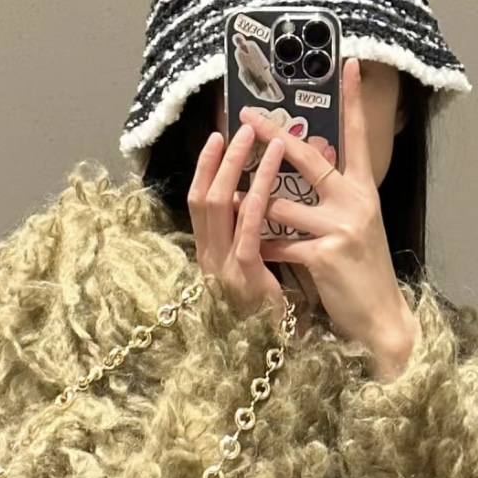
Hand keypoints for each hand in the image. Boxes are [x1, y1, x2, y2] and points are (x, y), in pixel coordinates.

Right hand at [187, 120, 294, 328]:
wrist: (277, 350)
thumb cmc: (271, 311)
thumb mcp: (252, 269)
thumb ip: (245, 239)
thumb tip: (252, 200)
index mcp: (209, 255)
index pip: (200, 203)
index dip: (206, 169)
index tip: (217, 139)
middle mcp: (208, 258)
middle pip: (204, 198)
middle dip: (220, 159)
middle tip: (239, 128)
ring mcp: (222, 267)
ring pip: (222, 205)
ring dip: (240, 166)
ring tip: (261, 138)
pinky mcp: (243, 275)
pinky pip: (248, 227)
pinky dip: (258, 195)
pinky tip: (271, 172)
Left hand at [237, 57, 420, 370]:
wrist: (380, 319)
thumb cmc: (361, 273)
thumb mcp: (355, 227)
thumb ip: (333, 199)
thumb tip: (301, 172)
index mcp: (364, 191)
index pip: (357, 138)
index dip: (352, 102)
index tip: (347, 64)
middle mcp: (356, 202)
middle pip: (307, 160)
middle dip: (273, 138)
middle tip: (247, 116)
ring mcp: (341, 227)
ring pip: (282, 205)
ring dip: (256, 210)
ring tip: (238, 210)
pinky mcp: (325, 254)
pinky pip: (279, 242)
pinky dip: (264, 248)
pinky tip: (257, 254)